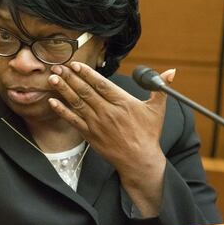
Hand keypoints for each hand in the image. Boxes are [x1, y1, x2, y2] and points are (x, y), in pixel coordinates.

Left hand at [47, 62, 175, 215]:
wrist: (139, 160)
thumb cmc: (149, 134)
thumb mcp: (157, 110)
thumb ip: (161, 88)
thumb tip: (171, 72)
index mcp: (123, 103)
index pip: (101, 84)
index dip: (86, 73)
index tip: (75, 64)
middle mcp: (108, 112)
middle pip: (85, 91)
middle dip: (70, 77)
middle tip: (58, 66)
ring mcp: (97, 124)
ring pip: (77, 103)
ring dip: (63, 90)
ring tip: (53, 79)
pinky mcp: (90, 135)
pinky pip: (73, 120)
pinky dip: (62, 111)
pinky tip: (52, 101)